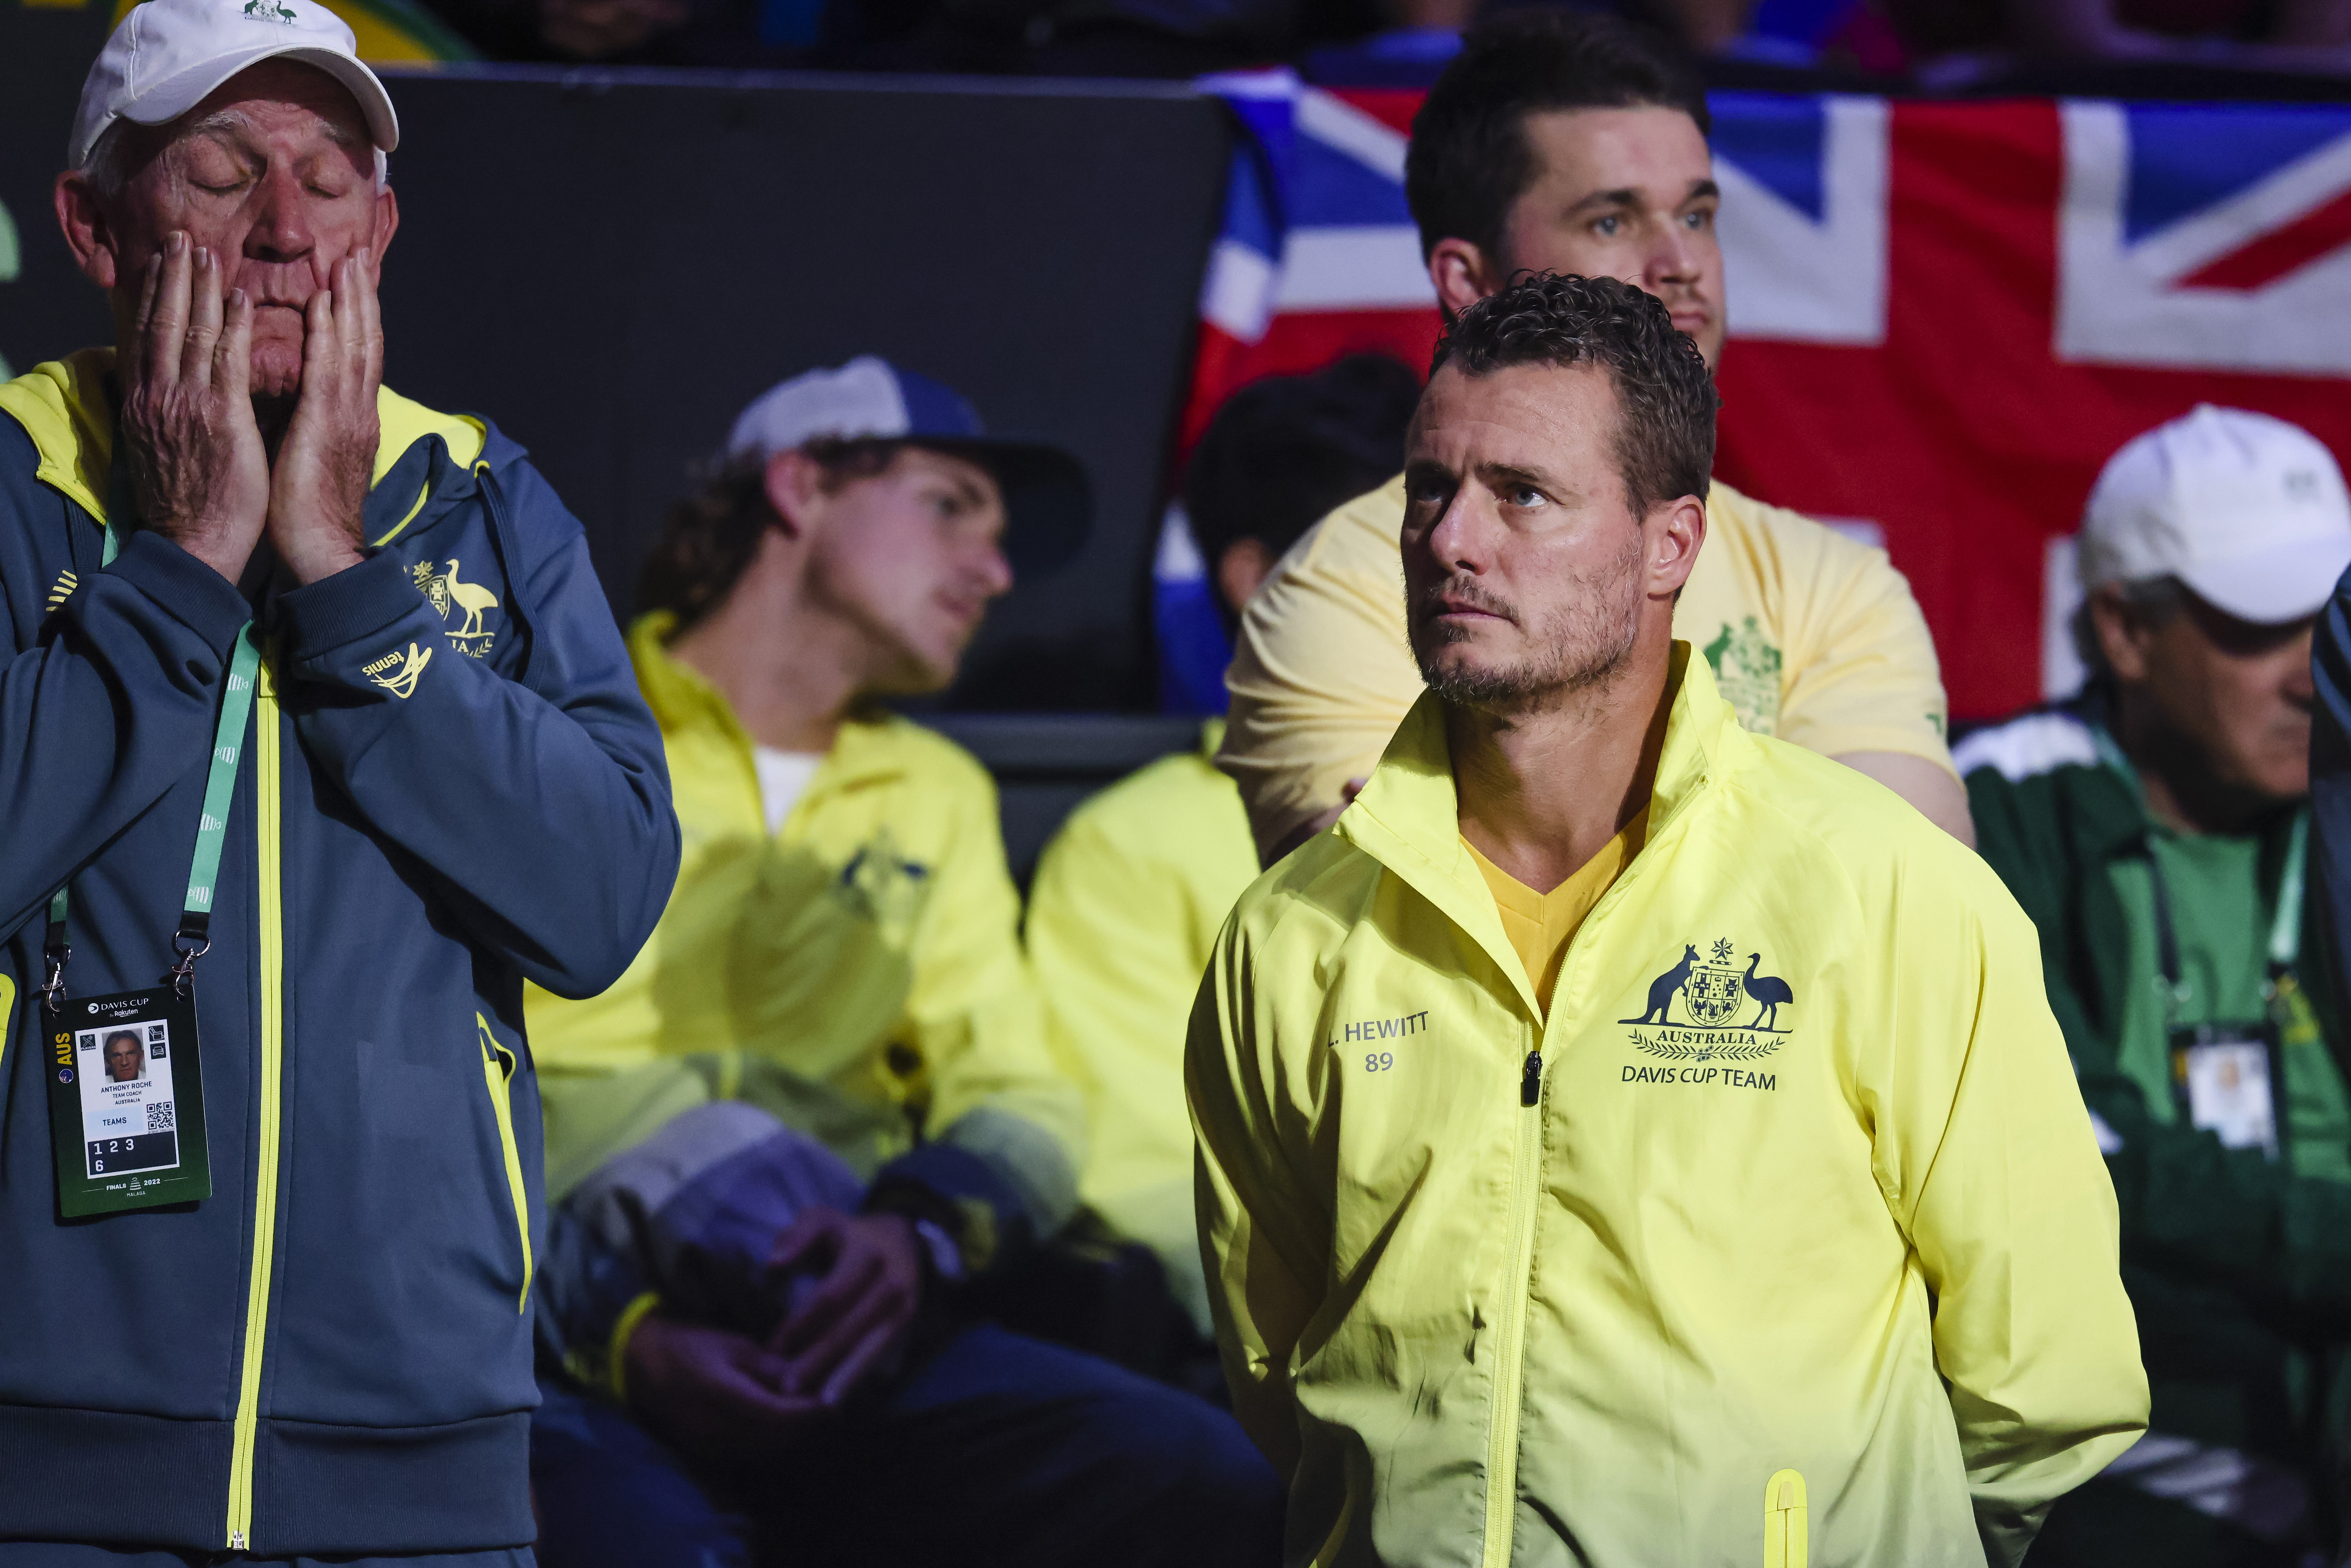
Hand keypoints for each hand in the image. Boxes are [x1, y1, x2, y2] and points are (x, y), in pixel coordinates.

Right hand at [117, 233, 268, 584]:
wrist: (196, 543)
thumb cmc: (187, 499)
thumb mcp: (159, 444)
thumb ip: (162, 408)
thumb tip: (164, 381)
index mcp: (147, 401)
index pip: (145, 335)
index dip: (153, 294)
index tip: (159, 261)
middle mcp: (161, 396)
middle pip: (162, 322)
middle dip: (172, 277)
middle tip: (180, 238)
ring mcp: (190, 405)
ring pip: (191, 333)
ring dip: (201, 288)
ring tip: (207, 252)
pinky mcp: (222, 419)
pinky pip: (228, 362)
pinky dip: (232, 327)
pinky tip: (240, 298)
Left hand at [267, 251, 380, 584]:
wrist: (322, 553)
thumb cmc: (309, 514)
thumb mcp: (313, 459)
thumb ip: (314, 425)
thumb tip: (300, 400)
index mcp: (354, 421)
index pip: (358, 359)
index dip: (358, 319)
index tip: (352, 284)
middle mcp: (358, 412)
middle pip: (365, 343)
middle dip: (362, 298)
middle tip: (358, 255)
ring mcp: (347, 417)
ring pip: (353, 346)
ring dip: (350, 301)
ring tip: (347, 262)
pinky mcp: (327, 425)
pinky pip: (328, 368)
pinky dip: (328, 332)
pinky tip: (323, 303)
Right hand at [623, 1313, 825, 1466]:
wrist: (644, 1364)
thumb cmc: (691, 1346)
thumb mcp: (734, 1346)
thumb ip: (769, 1368)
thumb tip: (804, 1381)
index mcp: (722, 1396)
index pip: (777, 1415)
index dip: (808, 1412)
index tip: (832, 1401)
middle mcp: (715, 1428)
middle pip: (774, 1439)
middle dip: (803, 1426)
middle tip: (825, 1406)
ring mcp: (708, 1444)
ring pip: (762, 1450)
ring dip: (788, 1436)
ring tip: (806, 1413)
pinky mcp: (704, 1451)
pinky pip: (747, 1452)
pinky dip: (768, 1441)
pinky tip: (778, 1422)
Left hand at [765, 1207, 924, 1405]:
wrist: (904, 1238)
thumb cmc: (850, 1234)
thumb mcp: (824, 1219)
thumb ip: (798, 1234)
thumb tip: (774, 1263)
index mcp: (865, 1254)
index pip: (829, 1296)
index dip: (799, 1324)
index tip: (772, 1347)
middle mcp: (889, 1281)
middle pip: (846, 1328)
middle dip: (814, 1360)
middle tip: (784, 1386)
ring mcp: (902, 1305)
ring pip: (864, 1347)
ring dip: (836, 1377)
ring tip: (810, 1402)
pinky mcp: (906, 1321)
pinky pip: (876, 1353)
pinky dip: (855, 1377)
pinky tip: (835, 1400)